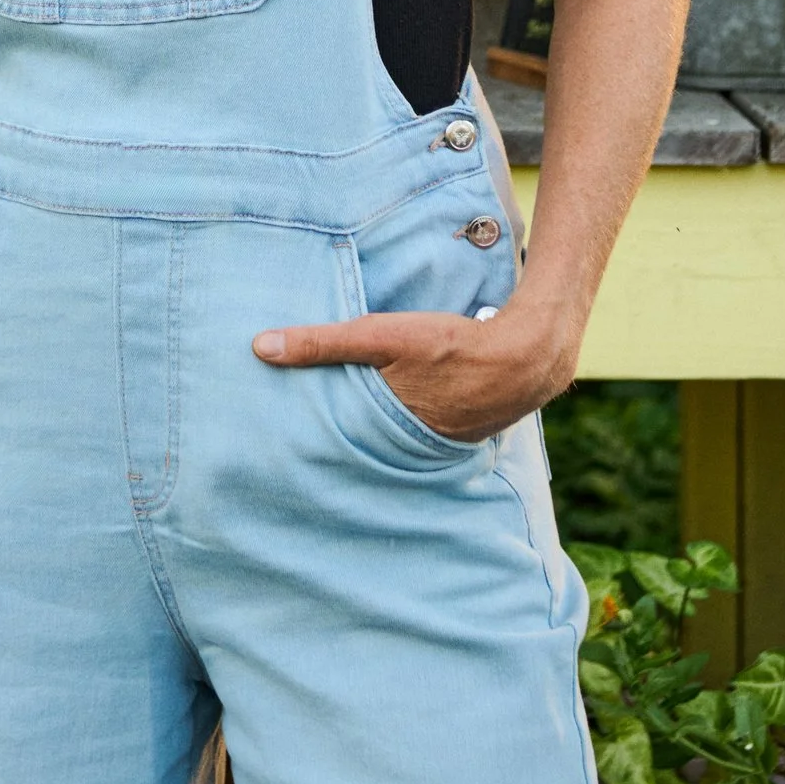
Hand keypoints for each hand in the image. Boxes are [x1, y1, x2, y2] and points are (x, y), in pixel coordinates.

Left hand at [251, 296, 572, 442]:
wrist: (525, 359)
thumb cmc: (449, 345)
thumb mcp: (381, 336)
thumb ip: (323, 343)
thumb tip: (260, 347)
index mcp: (380, 427)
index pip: (330, 437)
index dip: (306, 437)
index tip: (273, 442)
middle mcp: (404, 446)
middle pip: (359, 444)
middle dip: (335, 444)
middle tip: (296, 447)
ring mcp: (434, 445)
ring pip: (389, 441)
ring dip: (372, 436)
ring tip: (344, 435)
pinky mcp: (457, 434)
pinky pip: (420, 435)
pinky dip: (405, 428)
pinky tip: (400, 418)